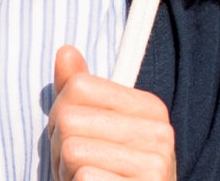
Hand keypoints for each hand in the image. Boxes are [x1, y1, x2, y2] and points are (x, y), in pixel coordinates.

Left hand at [47, 44, 176, 180]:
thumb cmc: (104, 179)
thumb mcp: (89, 133)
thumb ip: (78, 94)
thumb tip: (65, 51)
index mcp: (150, 109)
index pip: (78, 87)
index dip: (62, 119)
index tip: (81, 144)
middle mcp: (160, 133)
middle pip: (69, 118)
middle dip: (59, 151)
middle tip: (80, 172)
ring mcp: (156, 165)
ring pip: (72, 150)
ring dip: (65, 175)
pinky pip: (83, 178)